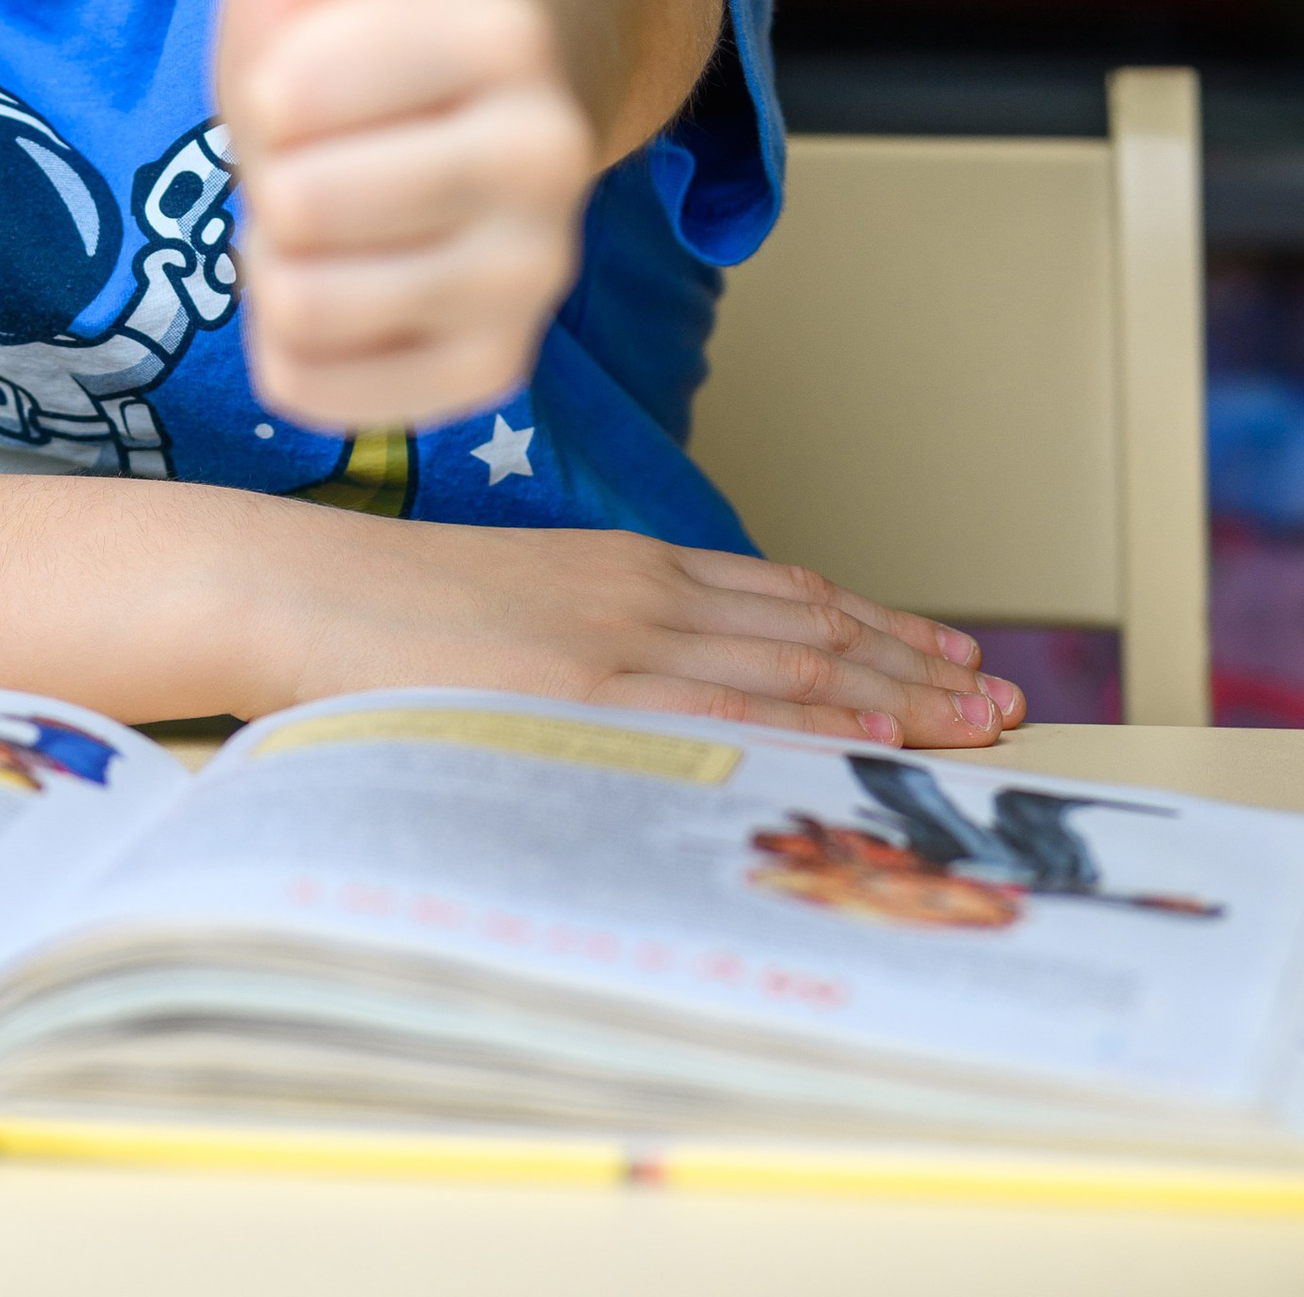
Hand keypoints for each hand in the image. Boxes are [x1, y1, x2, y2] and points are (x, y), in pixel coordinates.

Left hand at [217, 0, 597, 433]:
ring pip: (302, 297)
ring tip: (338, 195)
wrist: (430, 120)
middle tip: (327, 137)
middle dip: (278, 167)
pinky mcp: (495, 372)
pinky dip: (297, 339)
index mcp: (502, 35)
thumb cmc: (354, 12)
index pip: (293, 100)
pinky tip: (345, 275)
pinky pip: (318, 382)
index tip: (325, 53)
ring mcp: (534, 276)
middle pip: (296, 202)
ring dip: (286, 250)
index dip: (274, 77)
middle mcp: (548, 159)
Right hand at [240, 504, 1027, 742]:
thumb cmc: (386, 612)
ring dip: (897, 696)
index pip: (784, 598)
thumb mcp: (514, 606)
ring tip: (977, 725)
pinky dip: (809, 720)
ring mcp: (617, 639)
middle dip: (918, 667)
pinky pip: (723, 708)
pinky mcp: (586, 686)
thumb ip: (595, 637)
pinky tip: (870, 736)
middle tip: (1004, 699)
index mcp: (625, 567)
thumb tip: (661, 700)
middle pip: (813, 629)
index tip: (946, 655)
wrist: (299, 590)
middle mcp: (641, 593)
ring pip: (792, 666)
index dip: (877, 629)